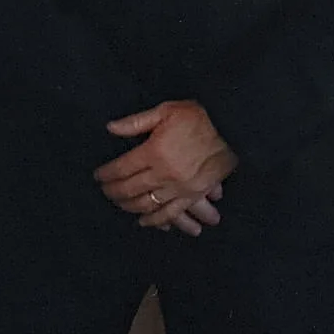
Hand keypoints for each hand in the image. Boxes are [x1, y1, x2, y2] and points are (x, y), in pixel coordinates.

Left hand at [95, 99, 237, 226]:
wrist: (235, 129)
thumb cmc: (200, 118)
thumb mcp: (167, 111)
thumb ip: (136, 122)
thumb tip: (110, 128)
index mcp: (154, 152)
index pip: (121, 169)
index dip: (106, 174)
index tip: (98, 176)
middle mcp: (164, 173)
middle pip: (129, 189)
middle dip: (113, 192)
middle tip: (105, 191)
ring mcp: (179, 187)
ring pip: (146, 204)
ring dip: (129, 206)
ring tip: (119, 203)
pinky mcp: (194, 194)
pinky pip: (171, 213)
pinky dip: (156, 220)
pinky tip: (144, 221)